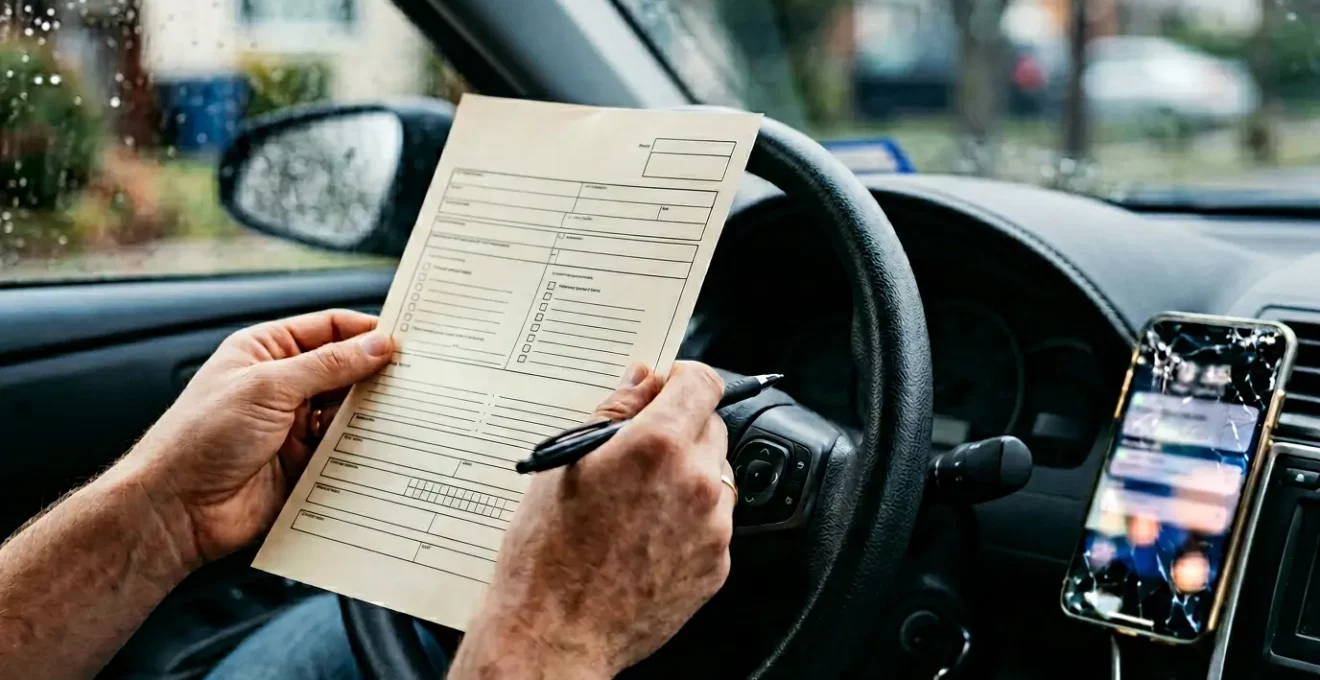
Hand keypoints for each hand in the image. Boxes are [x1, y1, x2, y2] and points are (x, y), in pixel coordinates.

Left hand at [118, 309, 394, 565]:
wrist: (176, 509)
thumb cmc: (200, 438)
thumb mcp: (269, 387)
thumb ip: (328, 365)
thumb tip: (377, 344)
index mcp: (266, 351)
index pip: (328, 329)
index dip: (366, 332)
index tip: (405, 341)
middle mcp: (282, 386)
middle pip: (345, 371)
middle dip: (376, 375)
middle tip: (416, 379)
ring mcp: (294, 426)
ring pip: (348, 413)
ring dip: (371, 415)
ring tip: (404, 413)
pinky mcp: (304, 464)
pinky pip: (344, 451)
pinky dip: (363, 450)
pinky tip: (384, 447)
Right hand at [451, 361, 734, 678]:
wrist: (555, 634)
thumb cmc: (546, 553)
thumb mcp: (566, 463)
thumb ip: (615, 411)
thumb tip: (645, 379)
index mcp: (657, 445)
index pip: (703, 383)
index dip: (683, 378)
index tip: (668, 387)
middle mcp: (695, 480)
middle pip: (712, 427)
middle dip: (681, 429)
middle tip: (637, 454)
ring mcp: (713, 526)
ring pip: (716, 476)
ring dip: (688, 475)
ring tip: (638, 503)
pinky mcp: (718, 565)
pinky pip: (714, 522)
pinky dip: (690, 520)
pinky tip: (646, 537)